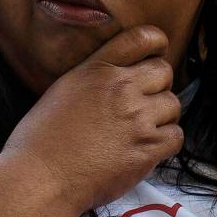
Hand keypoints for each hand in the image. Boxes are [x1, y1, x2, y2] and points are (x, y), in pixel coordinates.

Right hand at [3, 25, 182, 213]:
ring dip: (161, 116)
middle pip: (164, 72)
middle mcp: (119, 88)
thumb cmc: (39, 139)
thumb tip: (116, 75)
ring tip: (138, 129)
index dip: (156, 44)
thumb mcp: (61, 90)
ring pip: (173, 105)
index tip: (155, 54)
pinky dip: (165, 142)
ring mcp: (136, 118)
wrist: (41, 178)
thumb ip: (92, 77)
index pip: (142, 38)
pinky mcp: (147, 148)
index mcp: (95, 69)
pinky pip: (176, 135)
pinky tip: (145, 147)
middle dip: (157, 85)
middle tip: (141, 103)